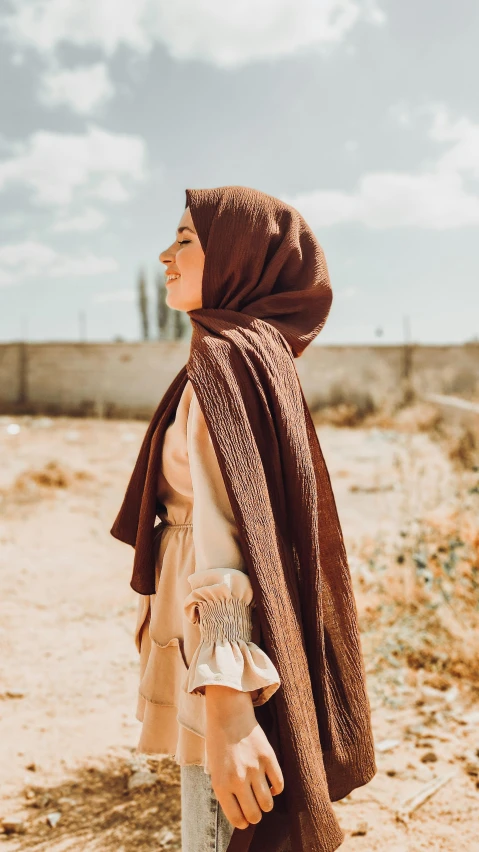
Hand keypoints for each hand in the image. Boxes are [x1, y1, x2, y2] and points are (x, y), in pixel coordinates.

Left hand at [204, 685, 283, 829]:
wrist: (228, 714)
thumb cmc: (219, 743)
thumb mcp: (215, 770)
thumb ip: (226, 791)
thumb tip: (240, 811)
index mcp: (221, 785)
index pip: (236, 818)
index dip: (242, 822)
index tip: (244, 819)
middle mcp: (238, 780)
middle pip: (255, 815)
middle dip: (255, 815)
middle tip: (254, 808)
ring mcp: (255, 769)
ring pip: (268, 804)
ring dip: (266, 804)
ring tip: (262, 796)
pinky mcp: (268, 758)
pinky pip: (279, 784)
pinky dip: (276, 788)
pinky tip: (270, 783)